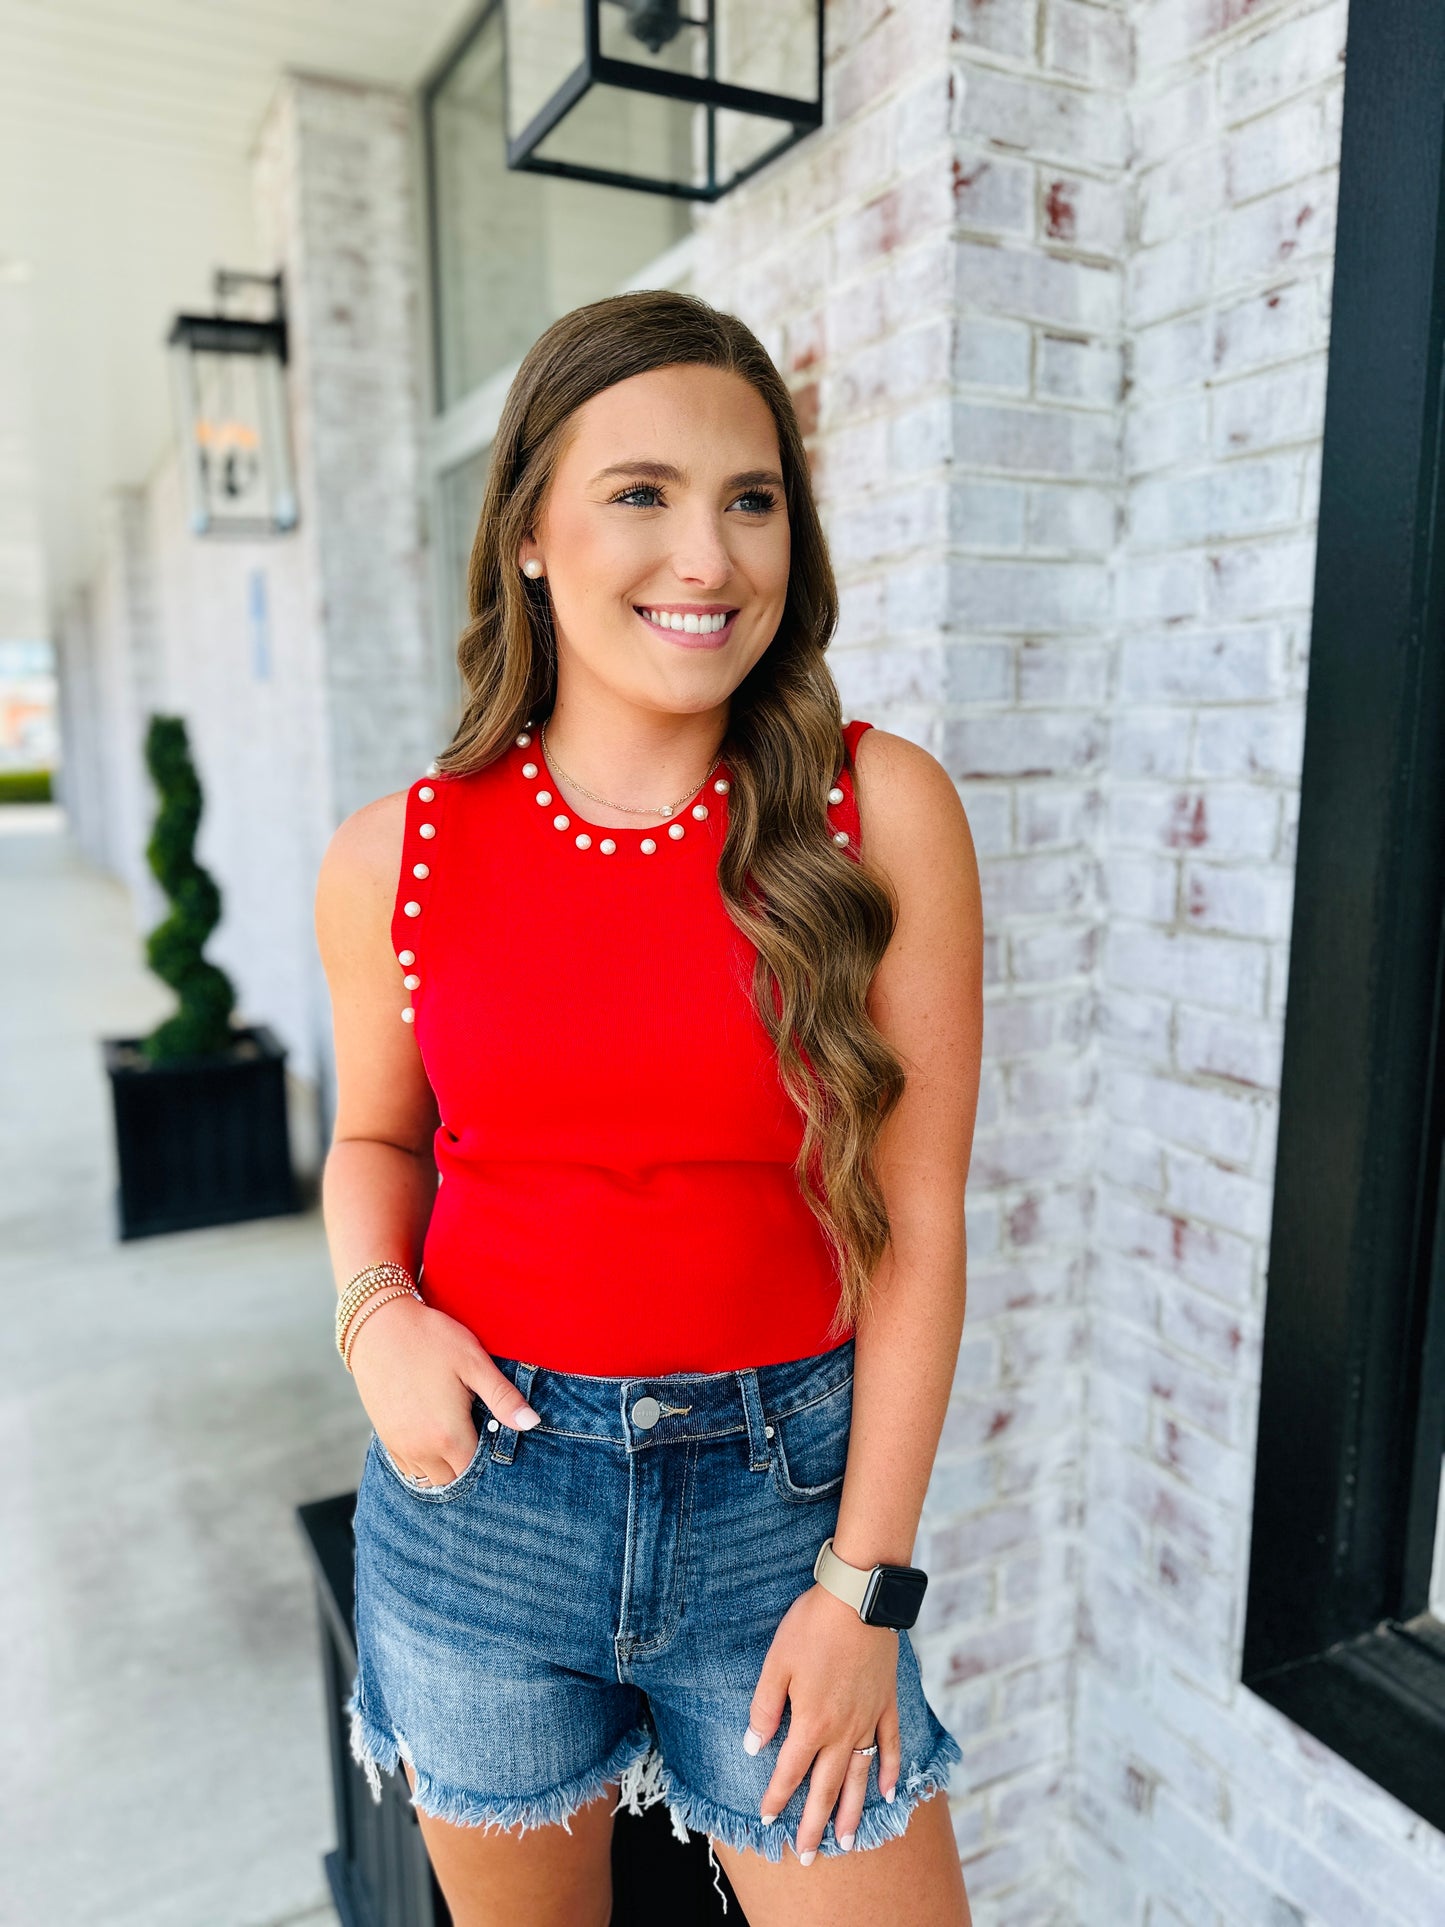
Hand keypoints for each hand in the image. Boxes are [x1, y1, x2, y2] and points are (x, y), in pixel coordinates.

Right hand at [346, 1295, 539, 1485]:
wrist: (378, 1325)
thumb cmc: (431, 1339)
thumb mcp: (474, 1362)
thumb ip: (503, 1397)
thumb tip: (533, 1423)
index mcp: (447, 1435)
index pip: (476, 1471)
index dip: (491, 1462)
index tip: (498, 1438)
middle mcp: (421, 1449)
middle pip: (454, 1479)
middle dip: (470, 1465)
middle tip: (482, 1434)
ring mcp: (400, 1445)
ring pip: (430, 1478)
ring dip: (447, 1466)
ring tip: (460, 1435)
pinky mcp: (385, 1437)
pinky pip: (409, 1468)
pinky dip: (425, 1461)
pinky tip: (436, 1435)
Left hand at [745, 1581, 901, 1861]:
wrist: (859, 1599)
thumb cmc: (811, 1627)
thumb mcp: (775, 1664)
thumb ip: (764, 1710)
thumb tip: (752, 1747)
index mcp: (811, 1723)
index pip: (789, 1772)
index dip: (776, 1798)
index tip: (766, 1821)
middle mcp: (842, 1731)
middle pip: (826, 1788)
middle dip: (814, 1824)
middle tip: (807, 1857)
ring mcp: (868, 1720)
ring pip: (860, 1778)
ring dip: (853, 1812)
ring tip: (848, 1843)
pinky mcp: (887, 1704)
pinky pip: (890, 1747)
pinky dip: (891, 1772)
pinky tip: (890, 1794)